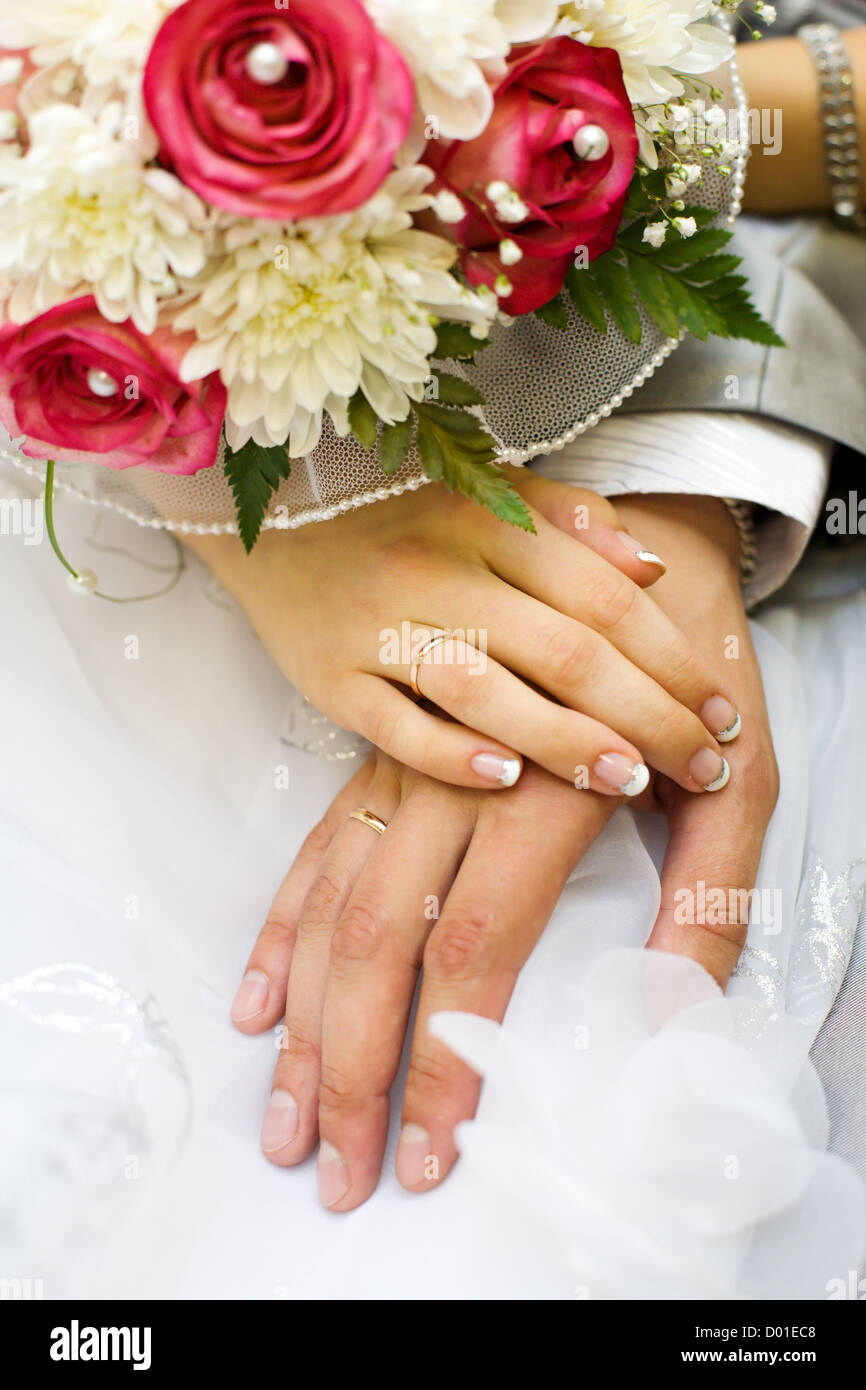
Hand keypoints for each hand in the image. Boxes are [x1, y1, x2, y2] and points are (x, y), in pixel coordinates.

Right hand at [186, 474, 737, 796]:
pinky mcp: (329, 678)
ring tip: (630, 782)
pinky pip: (392, 724)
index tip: (723, 709)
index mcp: (485, 517)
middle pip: (562, 650)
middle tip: (703, 766)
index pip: (603, 596)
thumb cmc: (395, 509)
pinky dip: (448, 753)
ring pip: (484, 690)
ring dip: (564, 740)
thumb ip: (571, 522)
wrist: (264, 515)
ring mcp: (376, 625)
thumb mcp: (485, 488)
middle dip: (647, 714)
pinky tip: (506, 780)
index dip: (673, 657)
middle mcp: (435, 568)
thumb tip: (651, 573)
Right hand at [231, 493, 775, 1209]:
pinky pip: (316, 854)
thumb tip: (668, 1020)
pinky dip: (282, 934)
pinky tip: (259, 1004)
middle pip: (376, 941)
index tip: (435, 1150)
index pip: (474, 948)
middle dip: (351, 1068)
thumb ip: (710, 900)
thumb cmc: (696, 681)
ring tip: (288, 1122)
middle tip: (339, 1171)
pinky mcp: (384, 761)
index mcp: (541, 794)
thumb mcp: (743, 786)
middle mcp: (453, 781)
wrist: (644, 557)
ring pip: (333, 906)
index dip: (447, 1060)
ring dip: (302, 1023)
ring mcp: (406, 766)